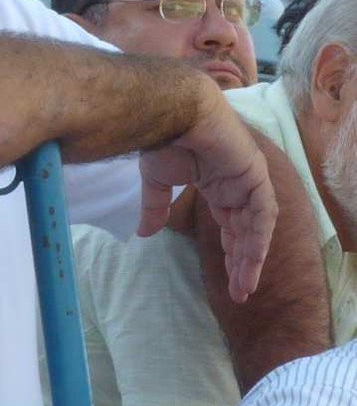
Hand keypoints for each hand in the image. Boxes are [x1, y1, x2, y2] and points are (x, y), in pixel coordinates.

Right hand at [138, 85, 275, 302]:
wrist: (172, 112)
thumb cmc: (163, 139)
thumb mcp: (156, 182)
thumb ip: (155, 208)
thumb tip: (142, 234)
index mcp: (218, 185)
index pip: (230, 226)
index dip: (229, 253)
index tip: (228, 281)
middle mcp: (237, 186)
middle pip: (245, 232)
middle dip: (242, 263)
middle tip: (239, 293)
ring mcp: (248, 181)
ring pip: (256, 228)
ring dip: (251, 258)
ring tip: (244, 286)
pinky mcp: (254, 177)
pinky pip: (262, 215)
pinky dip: (257, 238)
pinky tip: (250, 260)